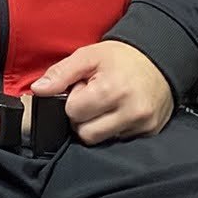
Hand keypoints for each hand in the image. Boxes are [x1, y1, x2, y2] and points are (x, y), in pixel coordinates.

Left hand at [30, 41, 174, 143]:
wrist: (159, 60)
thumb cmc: (121, 57)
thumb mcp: (88, 56)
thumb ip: (60, 73)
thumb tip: (38, 90)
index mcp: (112, 90)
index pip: (74, 113)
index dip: (74, 100)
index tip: (83, 88)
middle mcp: (131, 111)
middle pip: (86, 134)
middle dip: (83, 118)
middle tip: (93, 99)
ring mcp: (142, 125)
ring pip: (102, 141)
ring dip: (97, 126)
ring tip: (106, 105)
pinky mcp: (150, 132)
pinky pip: (120, 140)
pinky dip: (114, 129)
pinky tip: (119, 111)